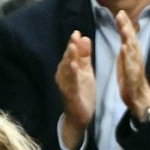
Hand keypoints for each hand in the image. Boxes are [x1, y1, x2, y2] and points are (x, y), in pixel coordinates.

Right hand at [55, 31, 95, 148]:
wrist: (80, 117)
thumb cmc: (82, 92)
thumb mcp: (86, 71)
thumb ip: (85, 56)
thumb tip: (84, 37)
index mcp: (68, 69)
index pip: (70, 54)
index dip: (73, 43)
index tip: (77, 32)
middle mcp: (63, 76)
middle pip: (66, 59)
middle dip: (70, 48)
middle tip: (75, 35)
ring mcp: (65, 86)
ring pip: (66, 70)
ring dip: (69, 58)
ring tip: (73, 48)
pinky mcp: (69, 96)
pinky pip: (70, 84)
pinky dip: (72, 75)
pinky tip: (74, 66)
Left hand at [115, 11, 149, 121]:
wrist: (139, 98)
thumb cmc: (131, 79)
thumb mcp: (126, 60)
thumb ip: (125, 46)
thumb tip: (124, 32)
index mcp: (132, 54)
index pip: (129, 36)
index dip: (125, 24)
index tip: (120, 12)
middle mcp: (136, 58)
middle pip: (132, 40)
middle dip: (127, 28)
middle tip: (121, 15)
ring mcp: (136, 67)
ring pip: (132, 51)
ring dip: (129, 39)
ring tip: (124, 29)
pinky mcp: (133, 78)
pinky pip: (130, 66)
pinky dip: (128, 58)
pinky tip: (124, 50)